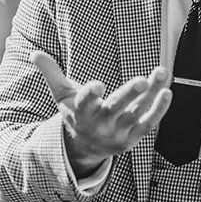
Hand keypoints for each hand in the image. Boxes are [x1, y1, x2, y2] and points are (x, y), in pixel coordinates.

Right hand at [32, 51, 170, 177]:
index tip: (97, 85)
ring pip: (136, 113)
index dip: (90, 94)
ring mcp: (117, 132)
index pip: (84, 102)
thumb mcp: (61, 94)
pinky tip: (167, 92)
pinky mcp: (132, 138)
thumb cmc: (76, 113)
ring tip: (161, 73)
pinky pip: (148, 124)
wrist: (85, 147)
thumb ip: (51, 73)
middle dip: (129, 94)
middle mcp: (99, 123)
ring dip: (151, 95)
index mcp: (81, 111)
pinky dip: (159, 110)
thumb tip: (33, 54)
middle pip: (115, 108)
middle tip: (142, 81)